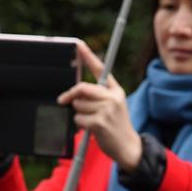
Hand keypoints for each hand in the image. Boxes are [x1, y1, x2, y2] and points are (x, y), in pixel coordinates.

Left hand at [57, 41, 141, 172]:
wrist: (128, 147)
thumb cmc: (116, 125)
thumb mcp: (114, 105)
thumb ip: (99, 95)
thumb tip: (76, 91)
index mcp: (115, 89)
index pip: (100, 68)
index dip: (88, 55)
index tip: (78, 44)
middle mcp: (112, 96)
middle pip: (82, 88)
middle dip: (70, 94)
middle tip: (63, 99)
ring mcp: (106, 109)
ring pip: (78, 105)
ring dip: (78, 113)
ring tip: (90, 120)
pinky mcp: (99, 123)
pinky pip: (78, 118)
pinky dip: (80, 124)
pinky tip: (90, 128)